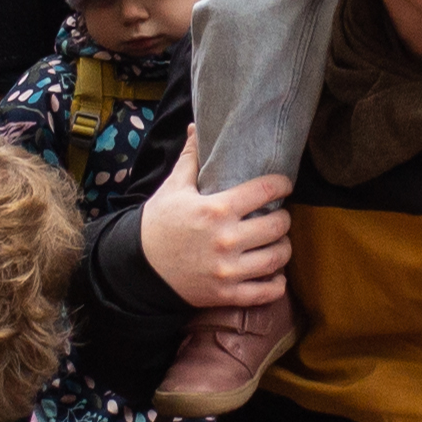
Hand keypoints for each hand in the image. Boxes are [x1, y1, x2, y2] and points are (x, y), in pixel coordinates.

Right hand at [141, 134, 293, 305]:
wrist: (137, 268)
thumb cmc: (158, 224)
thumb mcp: (173, 188)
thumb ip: (191, 158)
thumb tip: (196, 127)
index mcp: (216, 209)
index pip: (265, 191)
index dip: (282, 185)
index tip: (284, 185)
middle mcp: (226, 240)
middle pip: (278, 226)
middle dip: (283, 218)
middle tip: (278, 216)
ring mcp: (228, 270)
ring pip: (277, 258)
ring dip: (283, 248)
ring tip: (277, 242)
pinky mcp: (226, 294)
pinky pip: (266, 292)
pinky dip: (276, 284)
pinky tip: (274, 275)